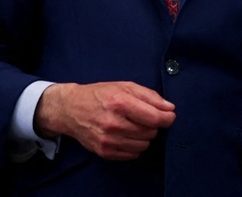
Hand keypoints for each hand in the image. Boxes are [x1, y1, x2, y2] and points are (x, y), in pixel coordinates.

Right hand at [33, 81, 175, 159]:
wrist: (71, 109)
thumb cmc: (99, 95)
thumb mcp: (125, 86)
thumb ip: (150, 96)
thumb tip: (169, 108)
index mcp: (120, 103)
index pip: (154, 118)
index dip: (167, 118)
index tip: (170, 116)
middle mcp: (113, 123)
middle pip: (150, 132)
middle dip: (153, 125)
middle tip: (144, 117)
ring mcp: (108, 140)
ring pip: (143, 145)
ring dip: (144, 136)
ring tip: (134, 125)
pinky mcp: (104, 152)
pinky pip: (132, 154)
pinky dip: (134, 146)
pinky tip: (127, 135)